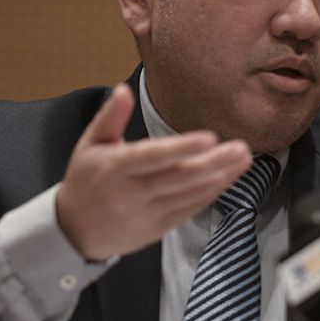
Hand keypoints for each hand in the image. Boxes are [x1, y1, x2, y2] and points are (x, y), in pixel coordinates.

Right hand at [55, 83, 252, 259]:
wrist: (75, 231)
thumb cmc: (85, 180)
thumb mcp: (90, 144)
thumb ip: (110, 117)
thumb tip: (123, 89)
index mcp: (115, 169)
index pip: (152, 157)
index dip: (181, 149)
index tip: (208, 138)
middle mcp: (133, 193)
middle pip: (179, 178)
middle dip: (214, 164)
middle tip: (241, 148)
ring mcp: (147, 214)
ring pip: (189, 195)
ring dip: (220, 178)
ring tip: (243, 159)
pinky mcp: (159, 228)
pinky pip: (190, 210)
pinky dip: (212, 194)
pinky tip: (229, 177)